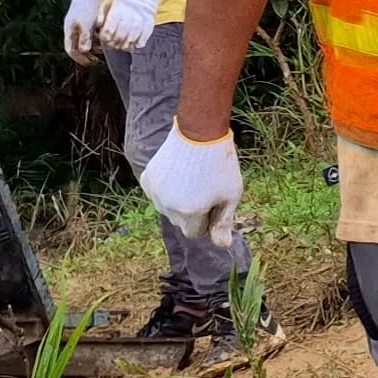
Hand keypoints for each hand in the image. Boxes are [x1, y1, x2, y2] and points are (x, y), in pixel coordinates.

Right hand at [62, 0, 103, 61]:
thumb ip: (85, 37)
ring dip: (92, 47)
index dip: (79, 59)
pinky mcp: (87, 20)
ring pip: (84, 42)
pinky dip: (96, 39)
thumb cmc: (87, 7)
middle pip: (77, 47)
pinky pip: (90, 34)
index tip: (90, 63)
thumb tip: (84, 51)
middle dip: (87, 55)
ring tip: (102, 50)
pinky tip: (104, 39)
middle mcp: (73, 29)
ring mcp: (79, 25)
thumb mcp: (86, 23)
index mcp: (70, 31)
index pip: (71, 50)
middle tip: (97, 60)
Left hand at [98, 0, 165, 49]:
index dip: (106, 35)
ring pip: (133, 35)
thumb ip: (103, 13)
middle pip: (121, 33)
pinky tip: (135, 45)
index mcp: (118, 6)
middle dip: (115, 42)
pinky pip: (146, 33)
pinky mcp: (150, 19)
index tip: (104, 37)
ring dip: (127, 44)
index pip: (110, 27)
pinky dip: (141, 41)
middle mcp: (130, 12)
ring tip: (122, 46)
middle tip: (112, 44)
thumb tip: (98, 26)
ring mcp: (141, 16)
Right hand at [145, 125, 241, 242]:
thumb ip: (224, 223)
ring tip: (192, 177)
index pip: (195, 233)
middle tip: (205, 186)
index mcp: (189, 213)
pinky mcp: (147, 179)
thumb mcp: (231, 195)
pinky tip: (179, 172)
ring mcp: (154, 192)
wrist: (199, 131)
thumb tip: (222, 246)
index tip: (214, 201)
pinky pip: (158, 194)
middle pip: (180, 222)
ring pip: (168, 208)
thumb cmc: (220, 164)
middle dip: (192, 211)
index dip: (207, 220)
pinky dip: (168, 189)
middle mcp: (167, 206)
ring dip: (179, 200)